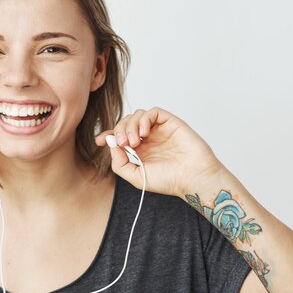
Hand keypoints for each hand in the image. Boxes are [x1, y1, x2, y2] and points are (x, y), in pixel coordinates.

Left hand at [95, 107, 225, 196]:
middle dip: (119, 130)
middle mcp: (149, 139)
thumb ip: (120, 163)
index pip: (119, 136)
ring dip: (130, 125)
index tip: (99, 140)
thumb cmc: (169, 181)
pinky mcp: (170, 122)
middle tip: (123, 144)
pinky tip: (144, 133)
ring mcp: (159, 130)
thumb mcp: (136, 177)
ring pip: (137, 115)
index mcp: (140, 151)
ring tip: (135, 141)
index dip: (108, 135)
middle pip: (126, 123)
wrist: (193, 177)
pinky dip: (144, 119)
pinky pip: (153, 112)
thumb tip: (111, 145)